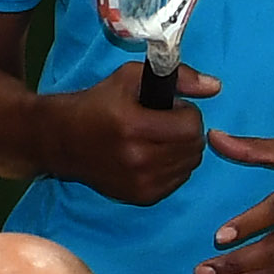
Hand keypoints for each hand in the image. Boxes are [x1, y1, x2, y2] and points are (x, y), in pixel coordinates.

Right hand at [37, 62, 214, 205]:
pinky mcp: (140, 196)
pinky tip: (152, 156)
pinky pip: (178, 181)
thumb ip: (177, 77)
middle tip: (165, 124)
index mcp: (133, 126)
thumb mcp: (129, 77)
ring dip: (181, 149)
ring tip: (157, 139)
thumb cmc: (95, 104)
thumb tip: (215, 87)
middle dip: (186, 131)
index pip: (191, 126)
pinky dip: (172, 167)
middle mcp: (137, 158)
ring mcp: (139, 181)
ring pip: (189, 165)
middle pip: (194, 147)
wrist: (59, 140)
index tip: (170, 109)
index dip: (186, 113)